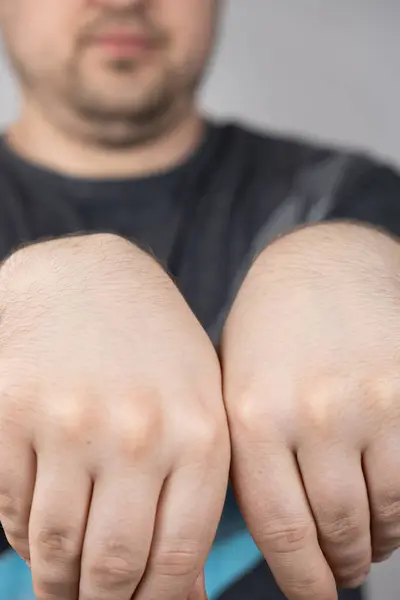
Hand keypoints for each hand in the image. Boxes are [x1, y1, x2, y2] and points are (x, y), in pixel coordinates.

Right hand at [0, 234, 227, 599]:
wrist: (85, 277)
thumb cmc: (150, 348)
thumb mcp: (193, 407)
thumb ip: (194, 496)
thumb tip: (183, 593)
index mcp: (198, 433)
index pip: (178, 559)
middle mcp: (137, 431)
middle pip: (113, 568)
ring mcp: (69, 421)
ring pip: (55, 549)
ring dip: (58, 585)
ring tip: (65, 588)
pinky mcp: (9, 412)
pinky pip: (12, 509)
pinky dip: (23, 537)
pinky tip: (39, 531)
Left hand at [222, 223, 399, 599]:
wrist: (320, 267)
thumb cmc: (268, 336)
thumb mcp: (235, 391)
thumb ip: (246, 465)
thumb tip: (268, 547)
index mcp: (253, 415)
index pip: (282, 530)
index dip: (300, 580)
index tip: (310, 596)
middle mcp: (313, 410)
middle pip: (337, 528)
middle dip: (339, 564)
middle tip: (339, 572)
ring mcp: (370, 400)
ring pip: (385, 512)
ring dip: (375, 541)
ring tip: (363, 542)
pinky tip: (387, 507)